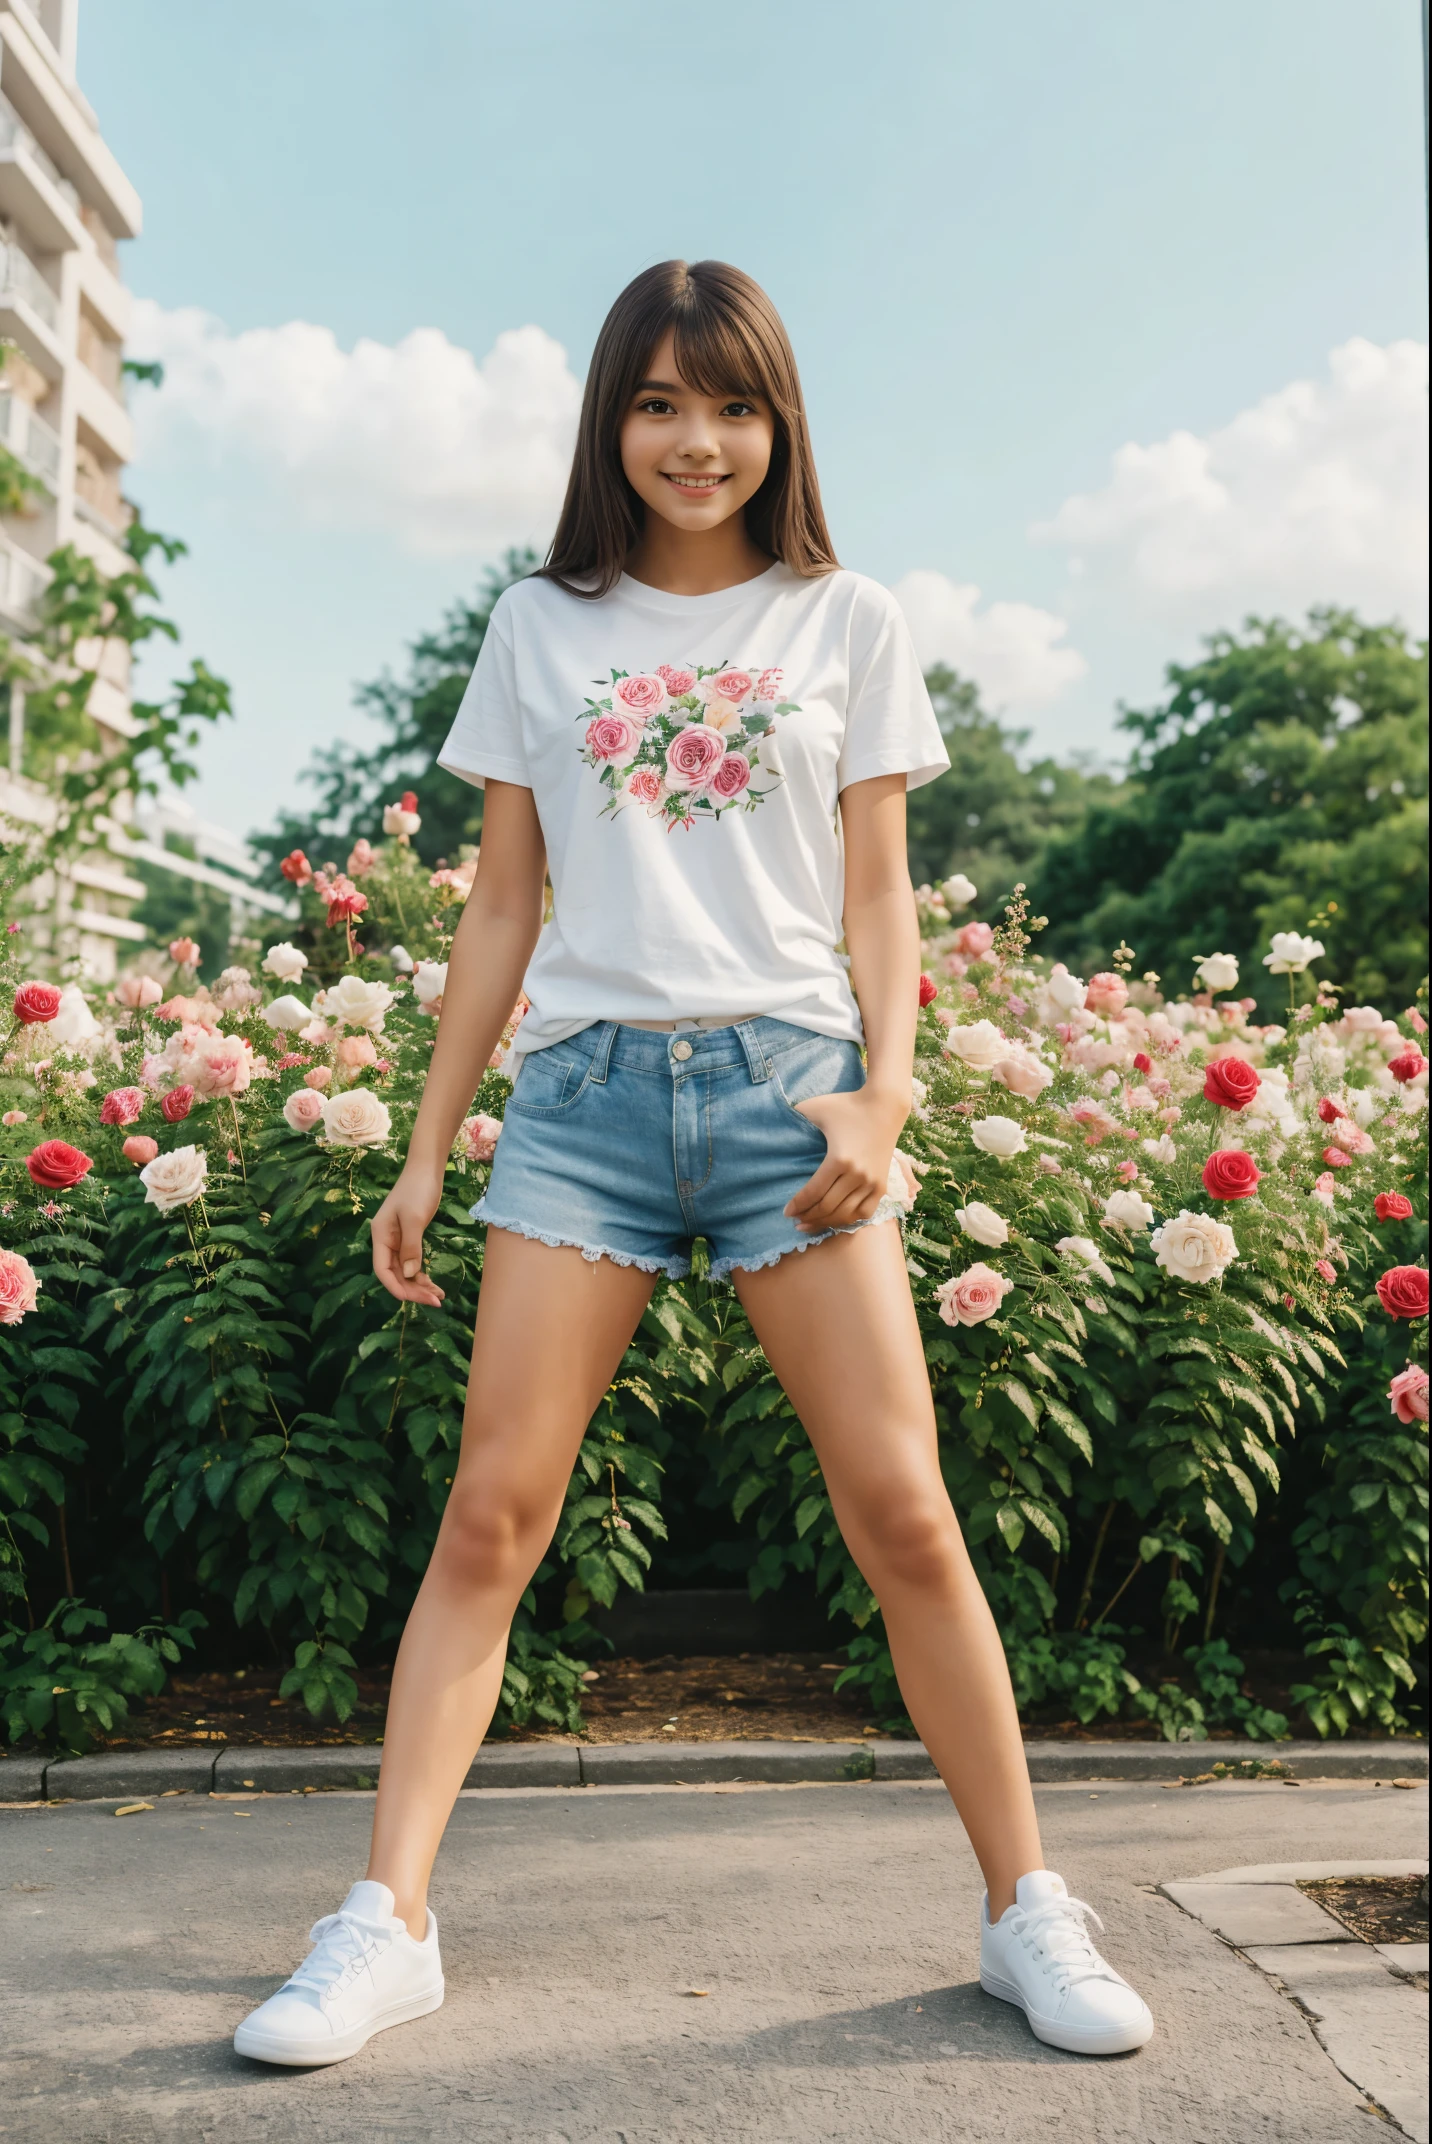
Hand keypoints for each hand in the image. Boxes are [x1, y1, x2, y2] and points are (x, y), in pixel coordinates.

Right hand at [371, 1164, 446, 1305]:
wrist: (427, 1170)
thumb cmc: (417, 1190)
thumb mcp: (414, 1218)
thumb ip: (411, 1247)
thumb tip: (409, 1274)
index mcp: (381, 1236)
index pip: (382, 1269)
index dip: (394, 1286)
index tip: (410, 1299)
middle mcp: (386, 1241)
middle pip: (395, 1274)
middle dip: (413, 1290)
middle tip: (435, 1301)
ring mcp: (398, 1241)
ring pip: (405, 1271)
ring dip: (419, 1285)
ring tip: (439, 1297)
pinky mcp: (410, 1239)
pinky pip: (413, 1263)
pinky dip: (423, 1275)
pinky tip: (434, 1284)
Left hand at [783, 1086, 908, 1234]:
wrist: (885, 1106)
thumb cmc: (847, 1105)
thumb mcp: (816, 1107)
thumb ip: (794, 1117)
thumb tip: (771, 1124)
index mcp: (839, 1159)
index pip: (814, 1192)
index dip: (798, 1205)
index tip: (786, 1212)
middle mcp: (857, 1175)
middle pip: (827, 1207)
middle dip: (808, 1216)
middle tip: (795, 1220)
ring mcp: (872, 1182)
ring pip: (845, 1214)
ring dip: (825, 1222)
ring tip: (809, 1223)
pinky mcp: (882, 1185)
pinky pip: (865, 1213)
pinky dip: (849, 1220)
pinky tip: (834, 1219)